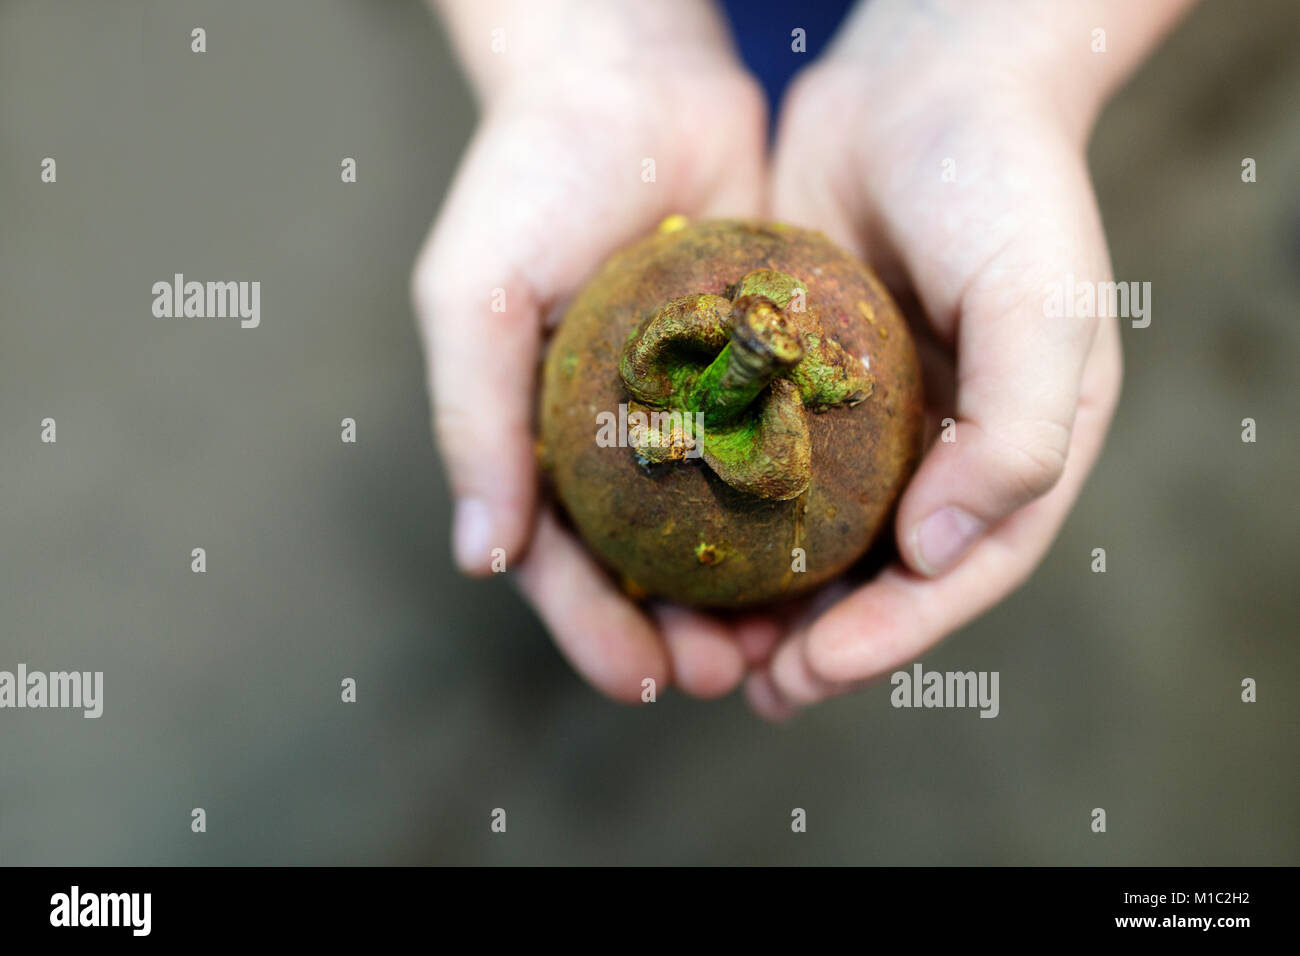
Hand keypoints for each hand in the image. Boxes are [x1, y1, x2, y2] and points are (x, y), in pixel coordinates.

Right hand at [411, 3, 772, 699]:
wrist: (628, 77)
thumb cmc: (528, 179)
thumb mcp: (472, 295)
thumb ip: (473, 421)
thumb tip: (480, 559)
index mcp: (536, 439)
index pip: (559, 562)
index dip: (591, 629)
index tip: (640, 679)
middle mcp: (614, 439)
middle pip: (648, 567)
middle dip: (681, 635)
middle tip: (729, 674)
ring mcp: (690, 409)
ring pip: (722, 532)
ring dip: (749, 596)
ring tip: (787, 641)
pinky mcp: (756, 368)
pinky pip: (781, 457)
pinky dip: (800, 512)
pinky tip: (837, 551)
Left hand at [744, 2, 1153, 717]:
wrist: (923, 78)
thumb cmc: (1003, 184)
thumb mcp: (1040, 305)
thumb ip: (1019, 437)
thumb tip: (938, 558)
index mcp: (1016, 448)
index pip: (962, 573)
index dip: (894, 635)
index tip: (818, 672)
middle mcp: (943, 445)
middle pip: (882, 574)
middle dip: (823, 642)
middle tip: (753, 685)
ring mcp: (870, 415)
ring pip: (814, 533)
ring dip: (764, 597)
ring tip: (703, 644)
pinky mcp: (800, 378)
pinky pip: (762, 461)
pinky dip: (727, 512)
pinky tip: (674, 545)